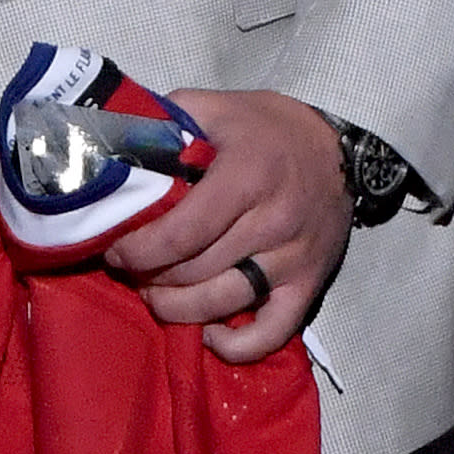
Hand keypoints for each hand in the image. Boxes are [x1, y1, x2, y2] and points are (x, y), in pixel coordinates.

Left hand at [103, 89, 347, 364]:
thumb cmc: (265, 128)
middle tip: (129, 270)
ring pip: (223, 302)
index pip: (181, 233)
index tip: (115, 251)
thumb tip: (115, 144)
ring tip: (154, 295)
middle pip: (195, 271)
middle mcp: (273, 221)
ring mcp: (294, 259)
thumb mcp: (214, 108)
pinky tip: (207, 333)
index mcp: (247, 175)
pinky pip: (272, 332)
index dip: (139, 251)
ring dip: (177, 308)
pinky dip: (236, 345)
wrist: (339, 151)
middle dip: (149, 277)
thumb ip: (166, 121)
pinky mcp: (310, 285)